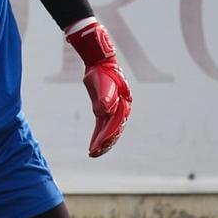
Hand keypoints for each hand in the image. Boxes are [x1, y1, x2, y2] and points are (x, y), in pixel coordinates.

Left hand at [66, 21, 131, 156]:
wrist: (99, 63)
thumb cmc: (102, 72)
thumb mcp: (102, 83)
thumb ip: (105, 97)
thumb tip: (104, 111)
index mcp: (123, 104)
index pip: (115, 124)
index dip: (106, 136)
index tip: (97, 146)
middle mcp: (120, 109)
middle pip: (114, 130)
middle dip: (105, 143)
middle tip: (93, 153)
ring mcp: (113, 110)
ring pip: (109, 130)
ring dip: (102, 142)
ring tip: (93, 153)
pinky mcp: (104, 110)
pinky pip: (102, 126)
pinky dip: (98, 135)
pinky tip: (93, 144)